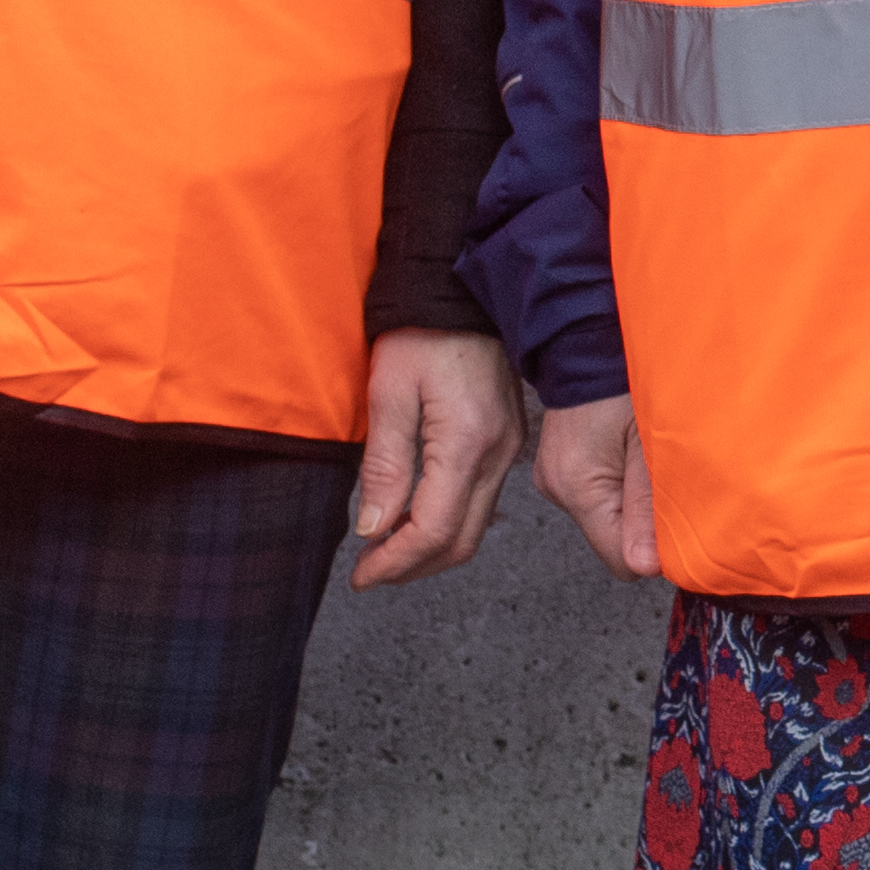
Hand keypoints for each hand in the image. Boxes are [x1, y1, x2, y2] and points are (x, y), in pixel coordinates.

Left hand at [344, 330, 522, 588]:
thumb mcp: (388, 394)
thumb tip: (374, 528)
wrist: (461, 294)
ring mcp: (508, 451)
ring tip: (384, 549)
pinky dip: (447, 524)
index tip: (362, 575)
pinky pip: (481, 502)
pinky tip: (414, 517)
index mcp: (467, 442)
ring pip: (475, 528)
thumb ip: (384, 466)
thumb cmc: (422, 333)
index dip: (395, 563)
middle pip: (461, 542)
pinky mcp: (506, 443)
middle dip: (413, 568)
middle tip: (370, 572)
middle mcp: (497, 454)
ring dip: (429, 550)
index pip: (434, 529)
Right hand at [532, 388, 663, 580]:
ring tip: (644, 458)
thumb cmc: (624, 382)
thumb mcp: (649, 445)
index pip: (620, 560)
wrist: (589, 340)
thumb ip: (648, 507)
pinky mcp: (559, 467)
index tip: (677, 518)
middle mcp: (557, 489)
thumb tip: (648, 567)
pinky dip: (617, 484)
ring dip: (631, 500)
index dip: (654, 549)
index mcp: (577, 488)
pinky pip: (596, 494)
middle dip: (643, 522)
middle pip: (612, 540)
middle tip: (664, 477)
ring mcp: (554, 478)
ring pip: (605, 517)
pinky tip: (627, 452)